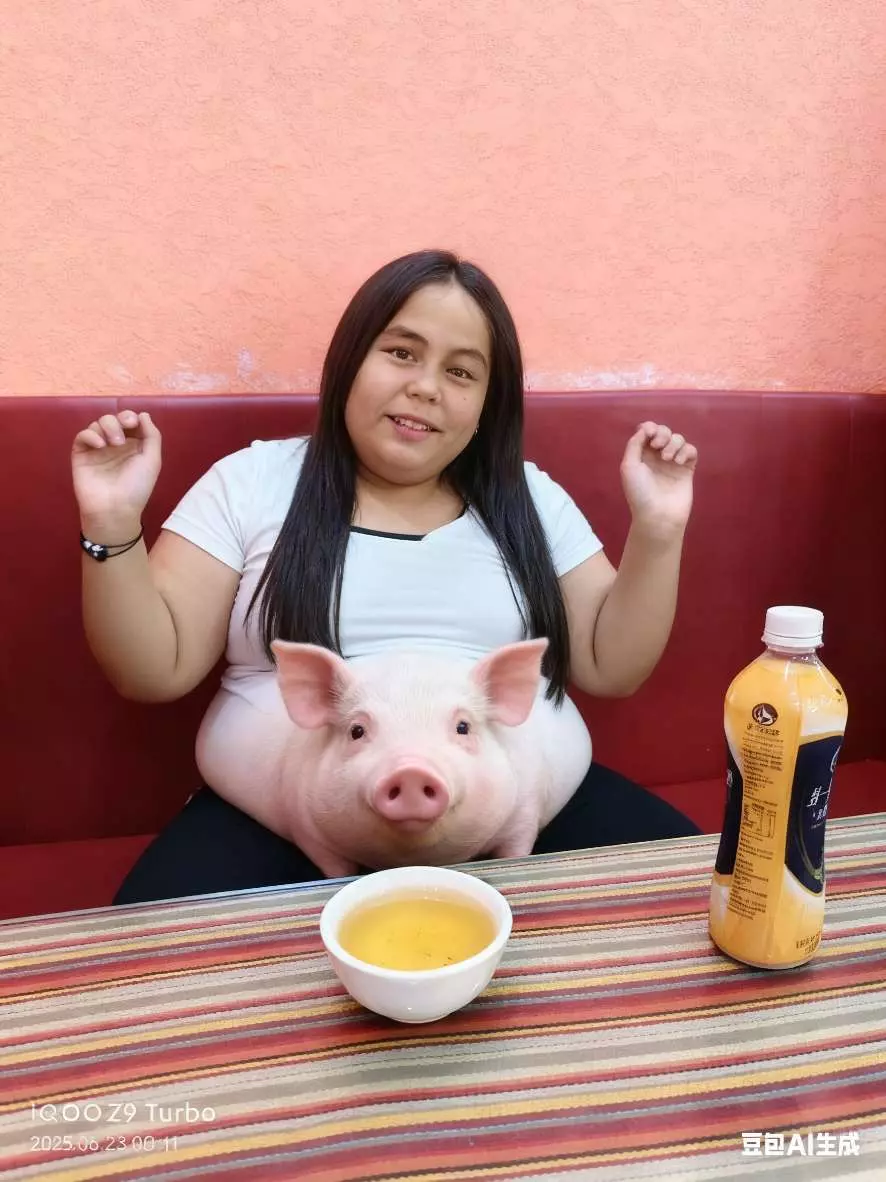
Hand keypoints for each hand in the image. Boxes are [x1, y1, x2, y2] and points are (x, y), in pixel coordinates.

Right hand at [72, 410, 162, 538]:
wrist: (115, 508)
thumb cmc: (136, 487)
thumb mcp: (152, 461)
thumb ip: (152, 436)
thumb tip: (143, 414)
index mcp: (133, 445)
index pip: (129, 421)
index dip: (130, 417)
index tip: (133, 423)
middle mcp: (114, 445)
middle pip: (112, 419)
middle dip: (118, 421)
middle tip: (122, 435)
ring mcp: (97, 449)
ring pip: (97, 424)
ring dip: (106, 427)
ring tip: (113, 444)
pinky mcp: (81, 455)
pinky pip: (82, 436)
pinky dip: (90, 435)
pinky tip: (100, 445)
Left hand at [619, 421, 697, 539]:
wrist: (658, 515)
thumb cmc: (639, 493)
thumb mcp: (629, 466)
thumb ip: (634, 444)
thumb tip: (645, 428)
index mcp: (641, 455)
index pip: (647, 431)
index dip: (650, 427)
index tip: (650, 434)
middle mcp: (656, 456)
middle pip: (664, 431)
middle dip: (662, 433)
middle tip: (658, 447)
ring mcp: (673, 462)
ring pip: (678, 439)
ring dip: (673, 444)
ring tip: (667, 459)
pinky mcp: (687, 469)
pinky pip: (691, 450)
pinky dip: (686, 451)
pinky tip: (679, 462)